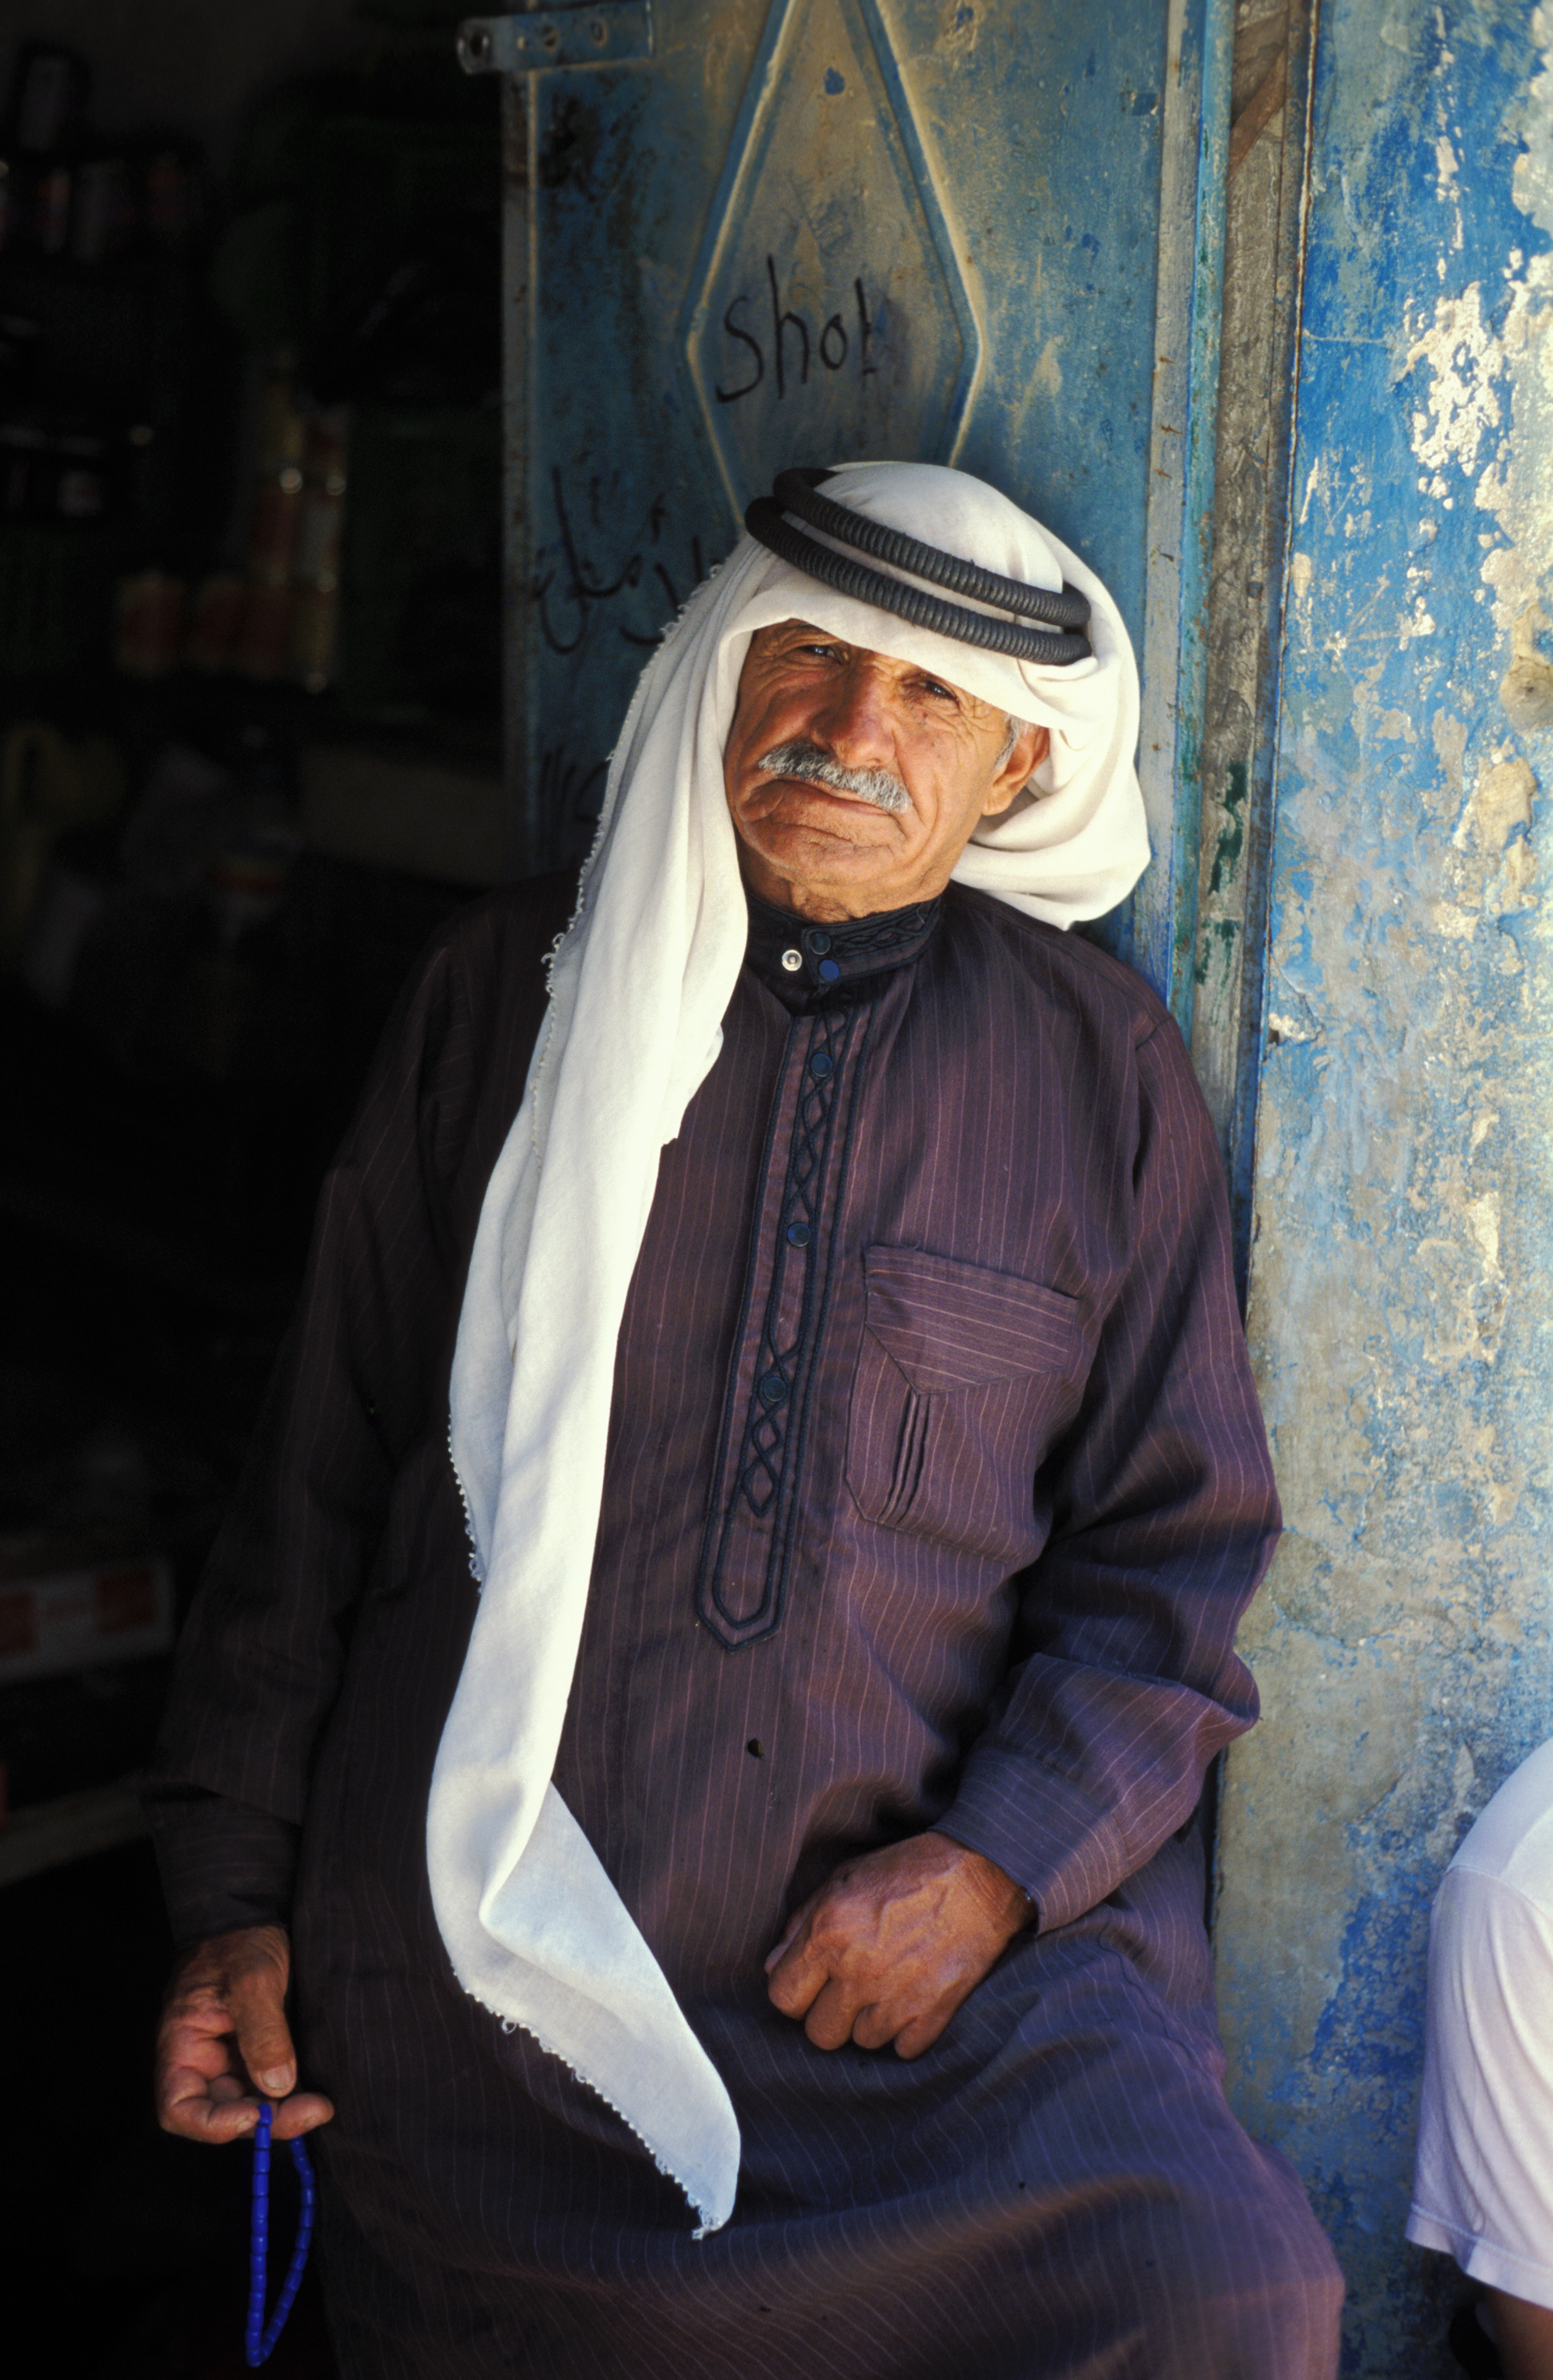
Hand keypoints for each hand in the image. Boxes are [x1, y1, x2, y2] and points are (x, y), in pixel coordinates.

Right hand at [154, 1922, 333, 2145]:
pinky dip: (291, 2096)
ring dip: (284, 2112)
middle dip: (265, 2121)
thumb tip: (278, 2085)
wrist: (258, 1914)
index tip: (254, 2115)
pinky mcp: (259, 2053)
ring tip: (321, 2105)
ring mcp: (232, 2060)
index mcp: (182, 2046)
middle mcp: (204, 2061)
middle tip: (312, 2110)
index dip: (212, 2125)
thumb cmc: (241, 1940)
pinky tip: (317, 2093)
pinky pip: (270, 2086)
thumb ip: (262, 2030)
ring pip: (252, 2105)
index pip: (179, 2109)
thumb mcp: (251, 1978)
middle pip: (224, 2113)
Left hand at [764, 1832, 1029, 2059]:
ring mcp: (896, 1997)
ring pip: (862, 2042)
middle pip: (819, 2034)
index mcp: (828, 1933)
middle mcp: (857, 1971)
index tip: (811, 1982)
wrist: (980, 1874)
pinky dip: (907, 2030)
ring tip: (888, 1984)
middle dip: (830, 2014)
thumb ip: (802, 1923)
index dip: (795, 1991)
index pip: (782, 1998)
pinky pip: (903, 2049)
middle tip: (849, 1988)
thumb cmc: (908, 1870)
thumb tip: (774, 1966)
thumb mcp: (844, 1877)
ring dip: (870, 2020)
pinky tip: (913, 1997)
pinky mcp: (933, 2014)